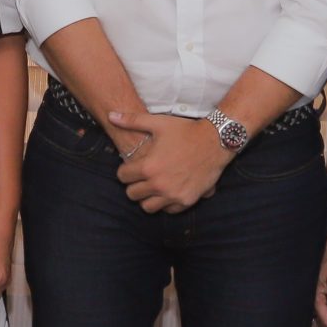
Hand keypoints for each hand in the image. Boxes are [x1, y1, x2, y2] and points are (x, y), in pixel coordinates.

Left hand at [109, 111, 228, 213]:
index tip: (131, 167)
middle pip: (132, 194)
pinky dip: (165, 203)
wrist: (215, 141)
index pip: (122, 177)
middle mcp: (159, 184)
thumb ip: (132, 121)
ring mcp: (173, 195)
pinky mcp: (186, 200)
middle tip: (141, 177)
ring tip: (153, 186)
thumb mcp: (158, 123)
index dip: (125, 170)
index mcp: (148, 167)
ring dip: (147, 197)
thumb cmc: (186, 130)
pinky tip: (168, 191)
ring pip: (147, 207)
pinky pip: (168, 210)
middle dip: (134, 185)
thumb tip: (111, 115)